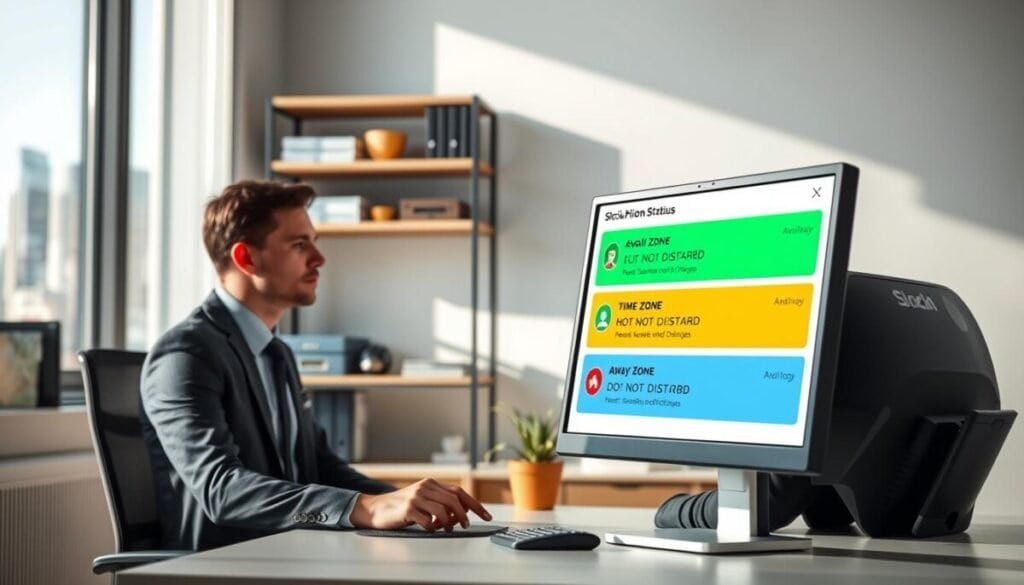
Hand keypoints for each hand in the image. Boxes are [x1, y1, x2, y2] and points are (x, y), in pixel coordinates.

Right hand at [350, 478, 491, 531]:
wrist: (376, 508)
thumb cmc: (402, 507)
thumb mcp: (423, 499)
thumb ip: (441, 503)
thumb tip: (462, 515)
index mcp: (431, 484)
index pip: (459, 492)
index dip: (475, 505)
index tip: (487, 516)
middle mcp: (425, 488)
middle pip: (454, 500)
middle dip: (463, 515)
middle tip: (465, 526)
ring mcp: (416, 497)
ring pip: (443, 510)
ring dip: (448, 523)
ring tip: (446, 529)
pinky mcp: (407, 509)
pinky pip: (427, 521)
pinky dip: (432, 528)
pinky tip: (429, 528)